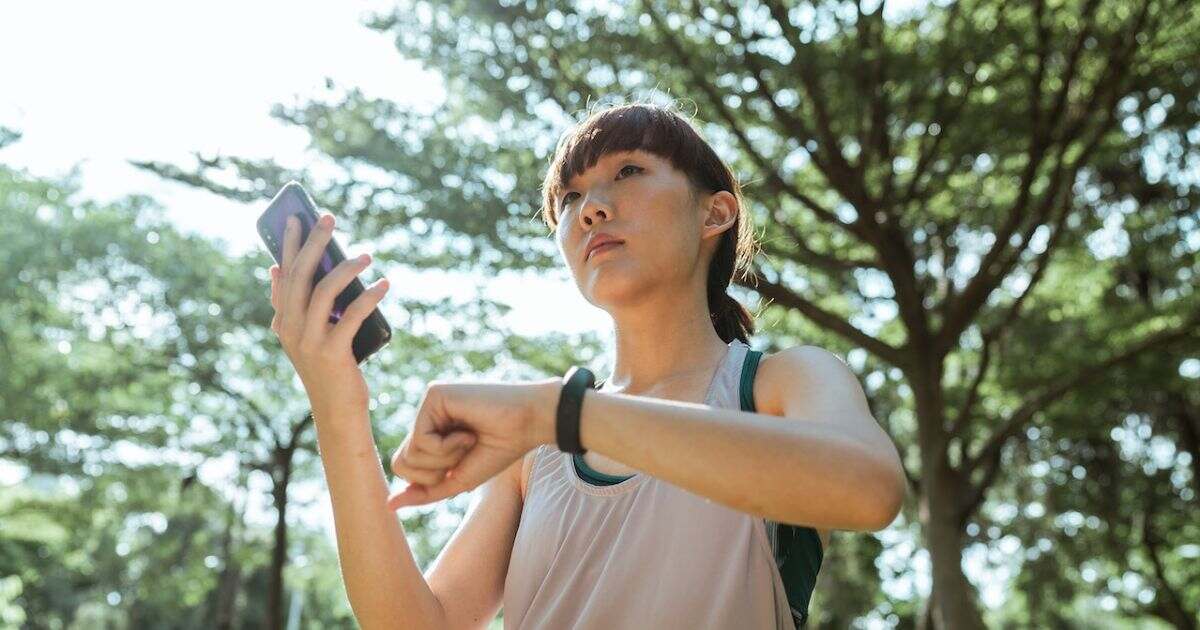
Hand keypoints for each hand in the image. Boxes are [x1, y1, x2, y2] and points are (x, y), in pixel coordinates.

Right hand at [269, 213, 389, 415]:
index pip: (284, 274)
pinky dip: (369, 296)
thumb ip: (291, 306)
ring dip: (346, 268)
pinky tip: (384, 285)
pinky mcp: (332, 352)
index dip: (288, 245)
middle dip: (314, 243)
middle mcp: (290, 328)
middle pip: (301, 276)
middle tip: (330, 218)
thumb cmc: (328, 370)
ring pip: (323, 291)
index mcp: (283, 322)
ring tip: (367, 255)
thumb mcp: (305, 337)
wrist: (337, 412)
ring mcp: (309, 341)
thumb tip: (277, 269)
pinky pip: (352, 315)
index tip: (297, 217)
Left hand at [386, 379, 559, 509]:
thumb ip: (425, 492)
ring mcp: (428, 405)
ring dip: (444, 458)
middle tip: (464, 454)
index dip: (430, 478)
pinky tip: (467, 432)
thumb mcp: (458, 480)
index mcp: (430, 434)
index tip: (461, 464)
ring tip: (468, 440)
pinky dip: (447, 446)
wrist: (528, 425)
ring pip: (409, 452)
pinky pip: (421, 439)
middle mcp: (425, 417)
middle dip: (434, 471)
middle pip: (400, 462)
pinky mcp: (433, 395)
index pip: (404, 467)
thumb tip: (388, 506)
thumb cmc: (499, 451)